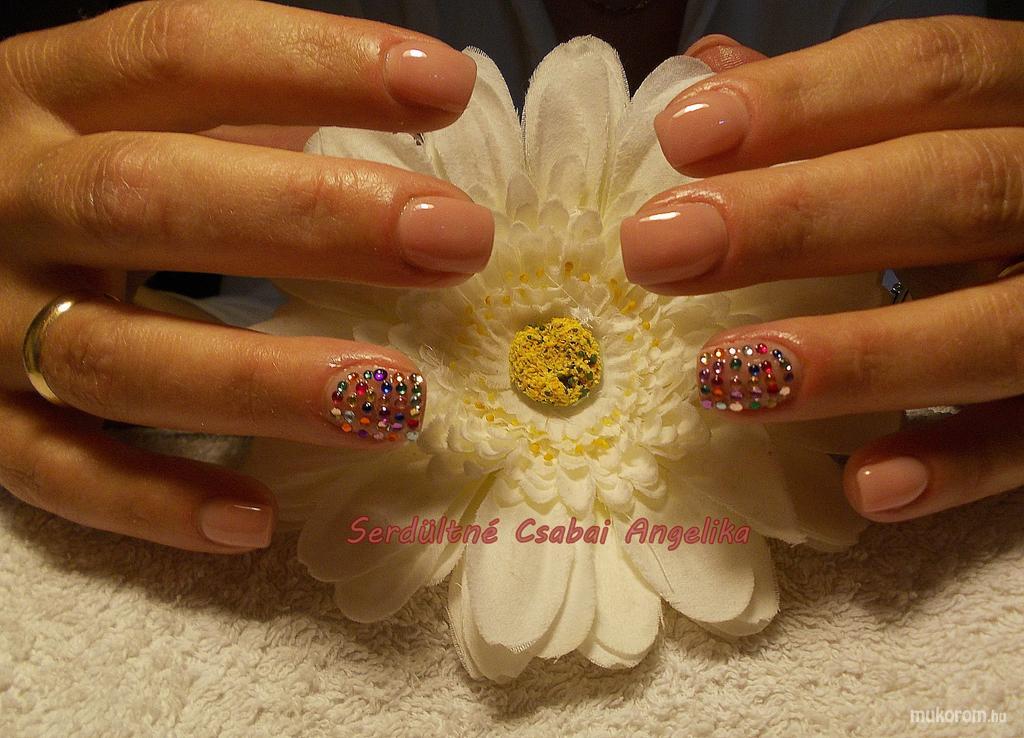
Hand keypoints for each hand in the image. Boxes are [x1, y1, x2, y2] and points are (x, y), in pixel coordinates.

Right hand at [0, 0, 493, 551]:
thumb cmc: (64, 171)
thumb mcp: (120, 113)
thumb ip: (234, 110)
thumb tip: (400, 120)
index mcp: (44, 96)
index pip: (179, 53)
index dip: (314, 62)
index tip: (445, 86)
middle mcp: (6, 202)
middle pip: (151, 198)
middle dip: (314, 219)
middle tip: (456, 240)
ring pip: (113, 356)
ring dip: (262, 382)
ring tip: (396, 398)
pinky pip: (61, 473)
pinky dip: (157, 503)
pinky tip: (257, 521)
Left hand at [619, 18, 1023, 521]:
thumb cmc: (995, 180)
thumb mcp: (944, 122)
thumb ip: (838, 103)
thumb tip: (709, 70)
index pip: (931, 74)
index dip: (805, 101)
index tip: (681, 136)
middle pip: (954, 190)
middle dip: (797, 222)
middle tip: (658, 251)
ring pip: (998, 327)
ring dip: (858, 354)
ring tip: (720, 374)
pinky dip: (958, 465)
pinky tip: (865, 486)